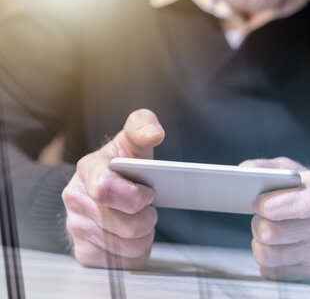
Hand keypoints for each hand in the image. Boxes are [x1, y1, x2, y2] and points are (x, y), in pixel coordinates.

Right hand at [62, 109, 164, 268]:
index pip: (105, 189)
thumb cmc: (122, 165)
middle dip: (146, 220)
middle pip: (124, 225)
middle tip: (149, 209)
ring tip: (141, 222)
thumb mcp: (131, 141)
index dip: (135, 197)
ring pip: (126, 246)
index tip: (149, 194)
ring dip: (143, 237)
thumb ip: (142, 126)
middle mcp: (76, 199)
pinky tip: (131, 236)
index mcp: (88, 170)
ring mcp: (76, 227)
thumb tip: (154, 133)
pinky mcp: (84, 250)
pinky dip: (134, 252)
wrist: (103, 188)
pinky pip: (120, 262)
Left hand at [240, 157, 309, 281]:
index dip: (274, 205)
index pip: (305, 204)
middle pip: (273, 232)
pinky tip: (279, 248)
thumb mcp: (297, 172)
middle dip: (257, 223)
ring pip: (268, 255)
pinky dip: (267, 260)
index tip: (257, 204)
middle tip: (260, 216)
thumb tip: (244, 171)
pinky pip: (272, 272)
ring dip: (259, 243)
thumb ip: (270, 168)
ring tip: (267, 231)